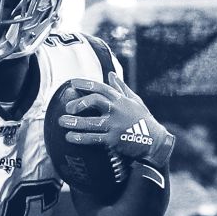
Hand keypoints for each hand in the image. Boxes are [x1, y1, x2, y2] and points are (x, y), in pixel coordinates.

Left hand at [60, 72, 174, 167]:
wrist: (154, 140)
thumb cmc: (143, 119)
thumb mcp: (134, 100)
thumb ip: (120, 88)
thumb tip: (110, 74)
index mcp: (120, 99)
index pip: (101, 88)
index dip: (85, 84)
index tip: (72, 83)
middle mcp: (116, 110)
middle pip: (95, 101)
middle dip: (79, 103)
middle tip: (68, 107)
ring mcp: (114, 125)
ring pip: (91, 122)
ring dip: (74, 122)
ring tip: (62, 122)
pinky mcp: (113, 140)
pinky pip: (93, 138)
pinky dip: (80, 138)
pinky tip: (69, 137)